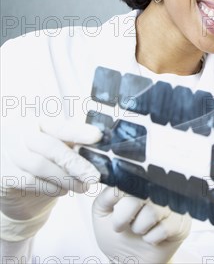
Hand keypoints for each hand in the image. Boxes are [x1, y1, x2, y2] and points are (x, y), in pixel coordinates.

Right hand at [0, 120, 101, 240]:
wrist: (16, 189)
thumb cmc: (43, 162)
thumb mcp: (58, 149)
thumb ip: (73, 145)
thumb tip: (102, 147)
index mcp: (38, 123)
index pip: (60, 126)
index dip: (80, 132)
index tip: (98, 137)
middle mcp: (20, 134)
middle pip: (51, 147)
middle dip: (76, 163)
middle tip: (94, 176)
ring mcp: (9, 153)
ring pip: (40, 166)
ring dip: (66, 179)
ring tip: (82, 187)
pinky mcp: (4, 174)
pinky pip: (30, 181)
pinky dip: (50, 187)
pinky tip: (61, 190)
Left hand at [92, 187, 190, 263]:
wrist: (132, 260)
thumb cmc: (119, 237)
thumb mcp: (102, 215)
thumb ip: (106, 196)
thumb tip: (117, 185)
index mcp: (139, 185)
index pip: (131, 180)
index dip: (121, 199)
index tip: (116, 214)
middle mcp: (157, 191)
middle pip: (142, 194)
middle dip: (127, 216)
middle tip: (127, 225)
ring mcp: (172, 205)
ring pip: (154, 211)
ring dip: (140, 228)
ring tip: (141, 231)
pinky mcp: (182, 221)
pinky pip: (166, 227)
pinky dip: (152, 238)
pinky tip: (153, 237)